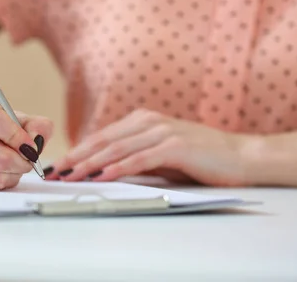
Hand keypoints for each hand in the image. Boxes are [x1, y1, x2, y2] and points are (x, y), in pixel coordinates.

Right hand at [0, 95, 52, 189]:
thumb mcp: (16, 119)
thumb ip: (36, 126)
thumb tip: (37, 141)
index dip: (17, 136)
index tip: (32, 146)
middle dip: (23, 161)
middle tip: (30, 159)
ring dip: (16, 172)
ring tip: (17, 164)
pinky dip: (7, 179)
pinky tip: (5, 171)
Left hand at [45, 109, 248, 186]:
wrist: (241, 157)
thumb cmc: (199, 158)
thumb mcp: (160, 154)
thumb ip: (134, 155)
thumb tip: (101, 169)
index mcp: (142, 120)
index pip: (102, 136)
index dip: (78, 150)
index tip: (59, 164)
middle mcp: (149, 122)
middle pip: (103, 141)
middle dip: (76, 157)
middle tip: (55, 171)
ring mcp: (162, 132)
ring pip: (117, 148)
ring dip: (91, 163)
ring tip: (71, 176)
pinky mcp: (175, 147)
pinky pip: (140, 159)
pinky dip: (118, 168)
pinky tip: (102, 177)